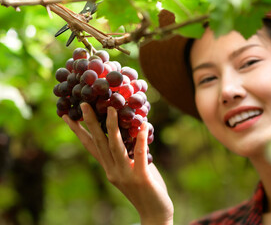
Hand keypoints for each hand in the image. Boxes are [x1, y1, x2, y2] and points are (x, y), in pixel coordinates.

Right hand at [63, 103, 173, 224]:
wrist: (154, 214)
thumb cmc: (145, 189)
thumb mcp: (133, 170)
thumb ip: (130, 154)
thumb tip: (134, 133)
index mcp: (109, 169)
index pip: (91, 147)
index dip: (79, 131)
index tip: (67, 116)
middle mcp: (112, 171)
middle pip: (99, 143)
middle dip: (91, 123)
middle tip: (84, 104)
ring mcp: (125, 175)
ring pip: (115, 147)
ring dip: (112, 127)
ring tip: (111, 109)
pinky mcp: (141, 177)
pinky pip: (139, 154)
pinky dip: (140, 139)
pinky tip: (143, 125)